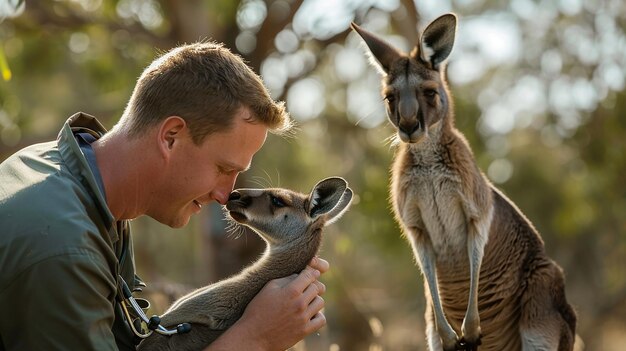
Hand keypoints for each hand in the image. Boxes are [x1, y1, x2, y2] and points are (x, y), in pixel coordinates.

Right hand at [207, 257, 328, 350]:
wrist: (253, 336)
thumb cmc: (258, 310)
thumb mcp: (268, 288)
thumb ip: (285, 279)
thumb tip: (298, 275)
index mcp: (291, 291)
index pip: (309, 276)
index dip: (310, 273)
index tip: (309, 274)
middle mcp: (300, 304)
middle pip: (316, 288)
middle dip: (311, 285)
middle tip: (305, 288)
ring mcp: (303, 318)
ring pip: (320, 302)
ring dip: (314, 300)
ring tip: (305, 301)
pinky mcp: (304, 331)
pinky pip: (321, 319)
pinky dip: (317, 315)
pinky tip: (309, 314)